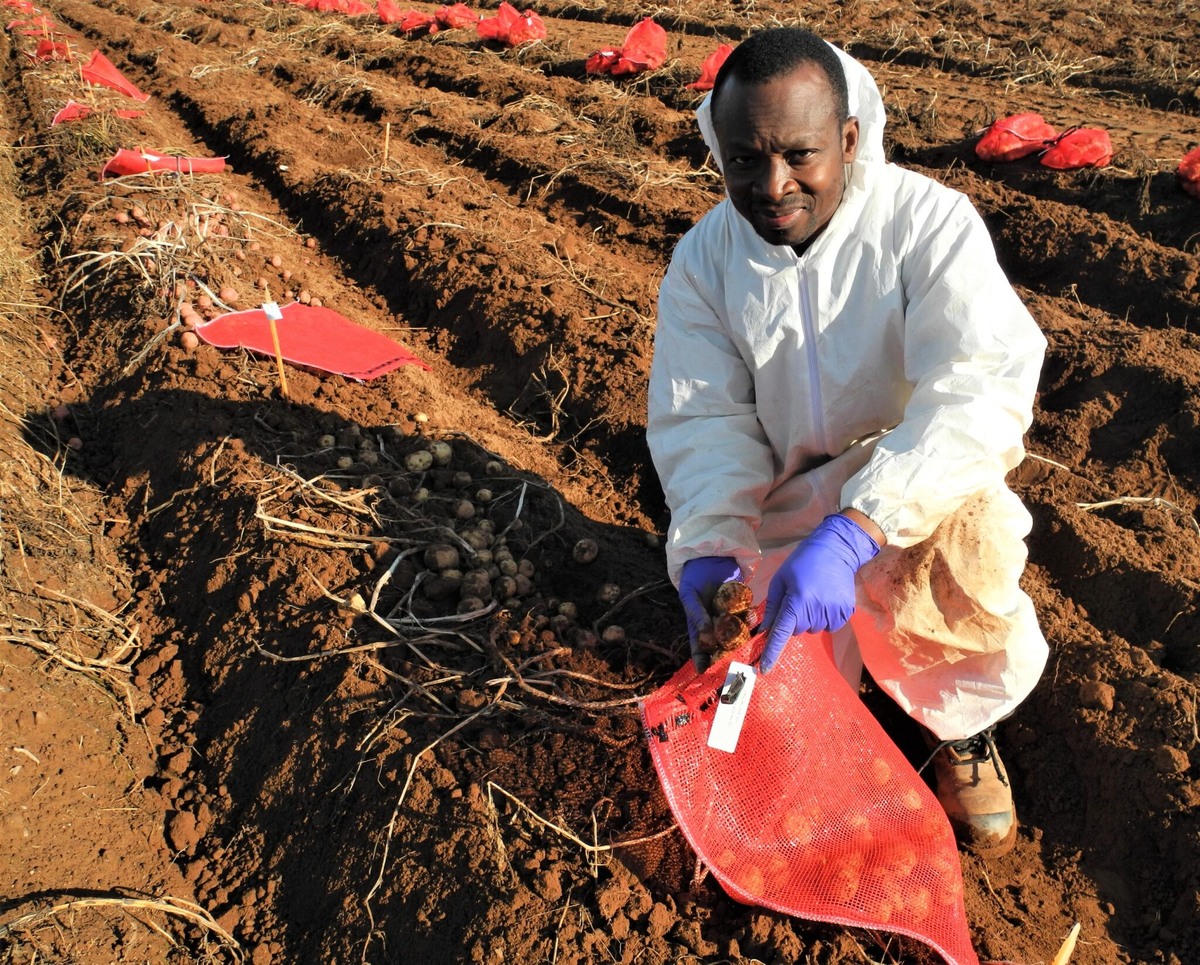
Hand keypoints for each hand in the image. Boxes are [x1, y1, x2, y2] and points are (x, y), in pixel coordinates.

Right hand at [678, 556, 741, 670]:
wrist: (710, 557)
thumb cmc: (694, 578)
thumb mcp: (689, 595)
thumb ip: (696, 614)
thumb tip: (706, 633)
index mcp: (699, 626)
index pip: (700, 649)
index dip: (702, 661)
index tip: (705, 672)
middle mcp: (716, 626)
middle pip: (721, 646)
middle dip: (727, 656)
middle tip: (734, 665)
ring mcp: (730, 617)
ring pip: (737, 633)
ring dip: (742, 638)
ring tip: (747, 643)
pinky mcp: (742, 606)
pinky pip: (747, 617)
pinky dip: (750, 619)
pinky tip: (752, 618)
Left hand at [759, 514, 880, 672]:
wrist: (836, 550)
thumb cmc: (802, 563)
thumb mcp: (780, 581)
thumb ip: (773, 607)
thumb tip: (765, 631)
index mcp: (797, 601)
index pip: (782, 633)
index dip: (772, 652)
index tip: (763, 669)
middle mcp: (815, 610)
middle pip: (797, 631)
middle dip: (793, 620)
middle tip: (799, 597)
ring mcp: (833, 613)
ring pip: (812, 629)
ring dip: (810, 618)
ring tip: (815, 594)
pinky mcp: (845, 613)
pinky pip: (829, 626)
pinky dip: (824, 617)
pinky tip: (826, 599)